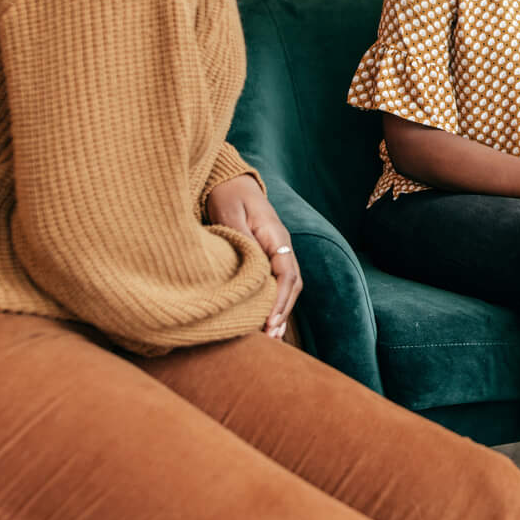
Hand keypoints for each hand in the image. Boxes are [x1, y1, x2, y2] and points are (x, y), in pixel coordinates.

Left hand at [205, 174, 299, 338]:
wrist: (229, 182)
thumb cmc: (227, 196)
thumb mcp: (230, 215)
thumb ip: (242, 242)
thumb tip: (252, 270)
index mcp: (276, 237)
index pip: (287, 274)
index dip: (280, 300)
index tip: (270, 322)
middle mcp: (281, 246)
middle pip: (292, 284)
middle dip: (283, 312)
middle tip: (271, 337)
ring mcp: (276, 251)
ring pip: (287, 286)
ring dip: (281, 311)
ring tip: (271, 338)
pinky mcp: (267, 256)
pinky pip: (277, 283)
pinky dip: (275, 303)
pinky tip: (267, 321)